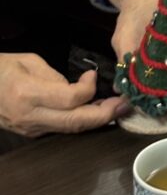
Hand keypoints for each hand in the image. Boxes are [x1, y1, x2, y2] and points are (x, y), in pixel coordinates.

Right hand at [0, 53, 130, 136]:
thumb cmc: (1, 68)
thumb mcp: (28, 61)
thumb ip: (55, 76)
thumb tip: (77, 88)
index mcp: (28, 93)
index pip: (70, 99)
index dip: (89, 88)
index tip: (93, 74)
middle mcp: (31, 116)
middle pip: (75, 122)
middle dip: (105, 115)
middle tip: (126, 105)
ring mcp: (31, 128)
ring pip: (70, 129)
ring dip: (96, 120)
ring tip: (117, 108)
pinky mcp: (32, 133)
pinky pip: (61, 128)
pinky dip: (81, 121)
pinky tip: (94, 111)